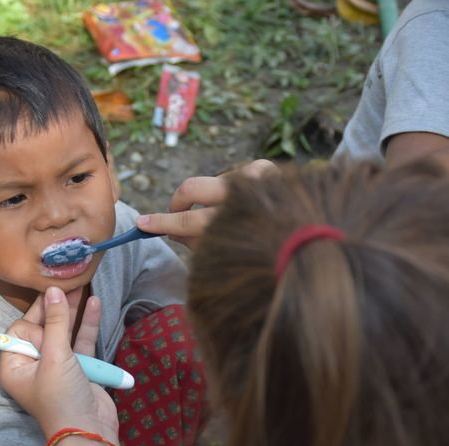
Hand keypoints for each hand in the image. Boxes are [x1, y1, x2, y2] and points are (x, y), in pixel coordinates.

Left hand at [0, 287, 118, 442]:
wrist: (90, 431)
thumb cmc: (62, 397)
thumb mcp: (55, 357)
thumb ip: (56, 322)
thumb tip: (53, 290)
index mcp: (15, 366)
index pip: (19, 331)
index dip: (33, 320)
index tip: (48, 311)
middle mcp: (33, 364)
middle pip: (42, 327)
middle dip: (53, 307)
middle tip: (62, 281)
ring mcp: (57, 365)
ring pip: (63, 332)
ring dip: (73, 311)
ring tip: (80, 285)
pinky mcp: (79, 367)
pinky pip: (81, 341)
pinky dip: (87, 324)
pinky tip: (95, 303)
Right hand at [136, 159, 275, 247]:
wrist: (321, 236)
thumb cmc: (270, 256)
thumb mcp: (229, 257)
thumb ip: (198, 241)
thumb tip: (175, 230)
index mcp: (235, 222)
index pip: (186, 221)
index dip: (161, 223)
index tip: (142, 223)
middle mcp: (245, 193)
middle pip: (192, 188)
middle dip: (177, 203)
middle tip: (174, 216)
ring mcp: (258, 176)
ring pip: (215, 182)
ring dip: (214, 199)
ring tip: (226, 217)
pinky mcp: (269, 169)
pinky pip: (238, 177)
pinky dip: (235, 192)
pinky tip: (247, 207)